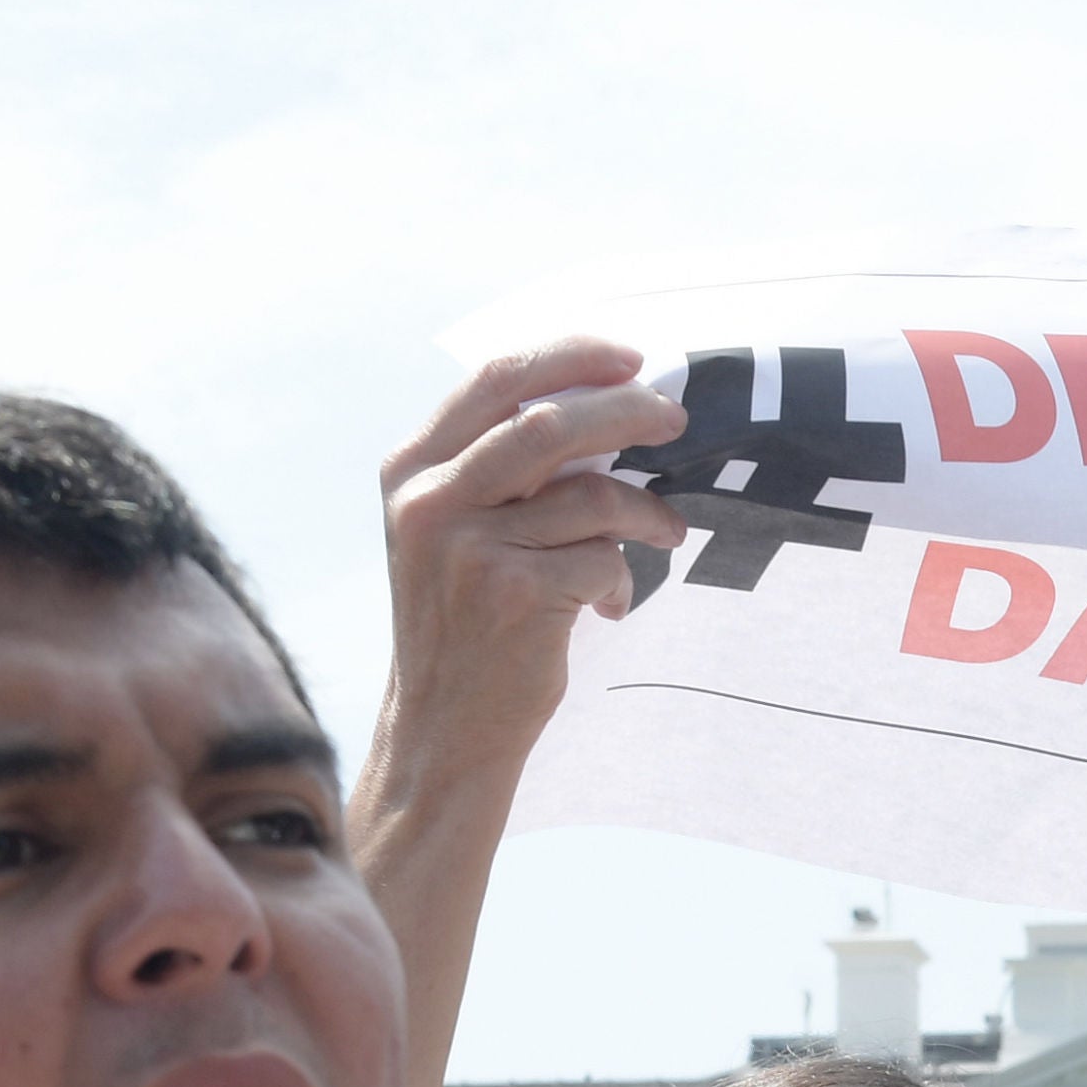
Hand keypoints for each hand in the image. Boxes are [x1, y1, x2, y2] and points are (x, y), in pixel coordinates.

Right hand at [363, 342, 689, 797]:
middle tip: (675, 418)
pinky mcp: (517, 596)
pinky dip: (622, 578)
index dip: (571, 357)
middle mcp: (431, 501)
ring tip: (666, 530)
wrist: (443, 728)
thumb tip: (603, 407)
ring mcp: (471, 548)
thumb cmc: (463, 622)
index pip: (496, 379)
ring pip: (592, 494)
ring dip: (646, 511)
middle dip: (626, 412)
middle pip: (550, 424)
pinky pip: (603, 558)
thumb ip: (498, 469)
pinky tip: (609, 605)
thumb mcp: (451, 532)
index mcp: (411, 469)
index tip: (629, 359)